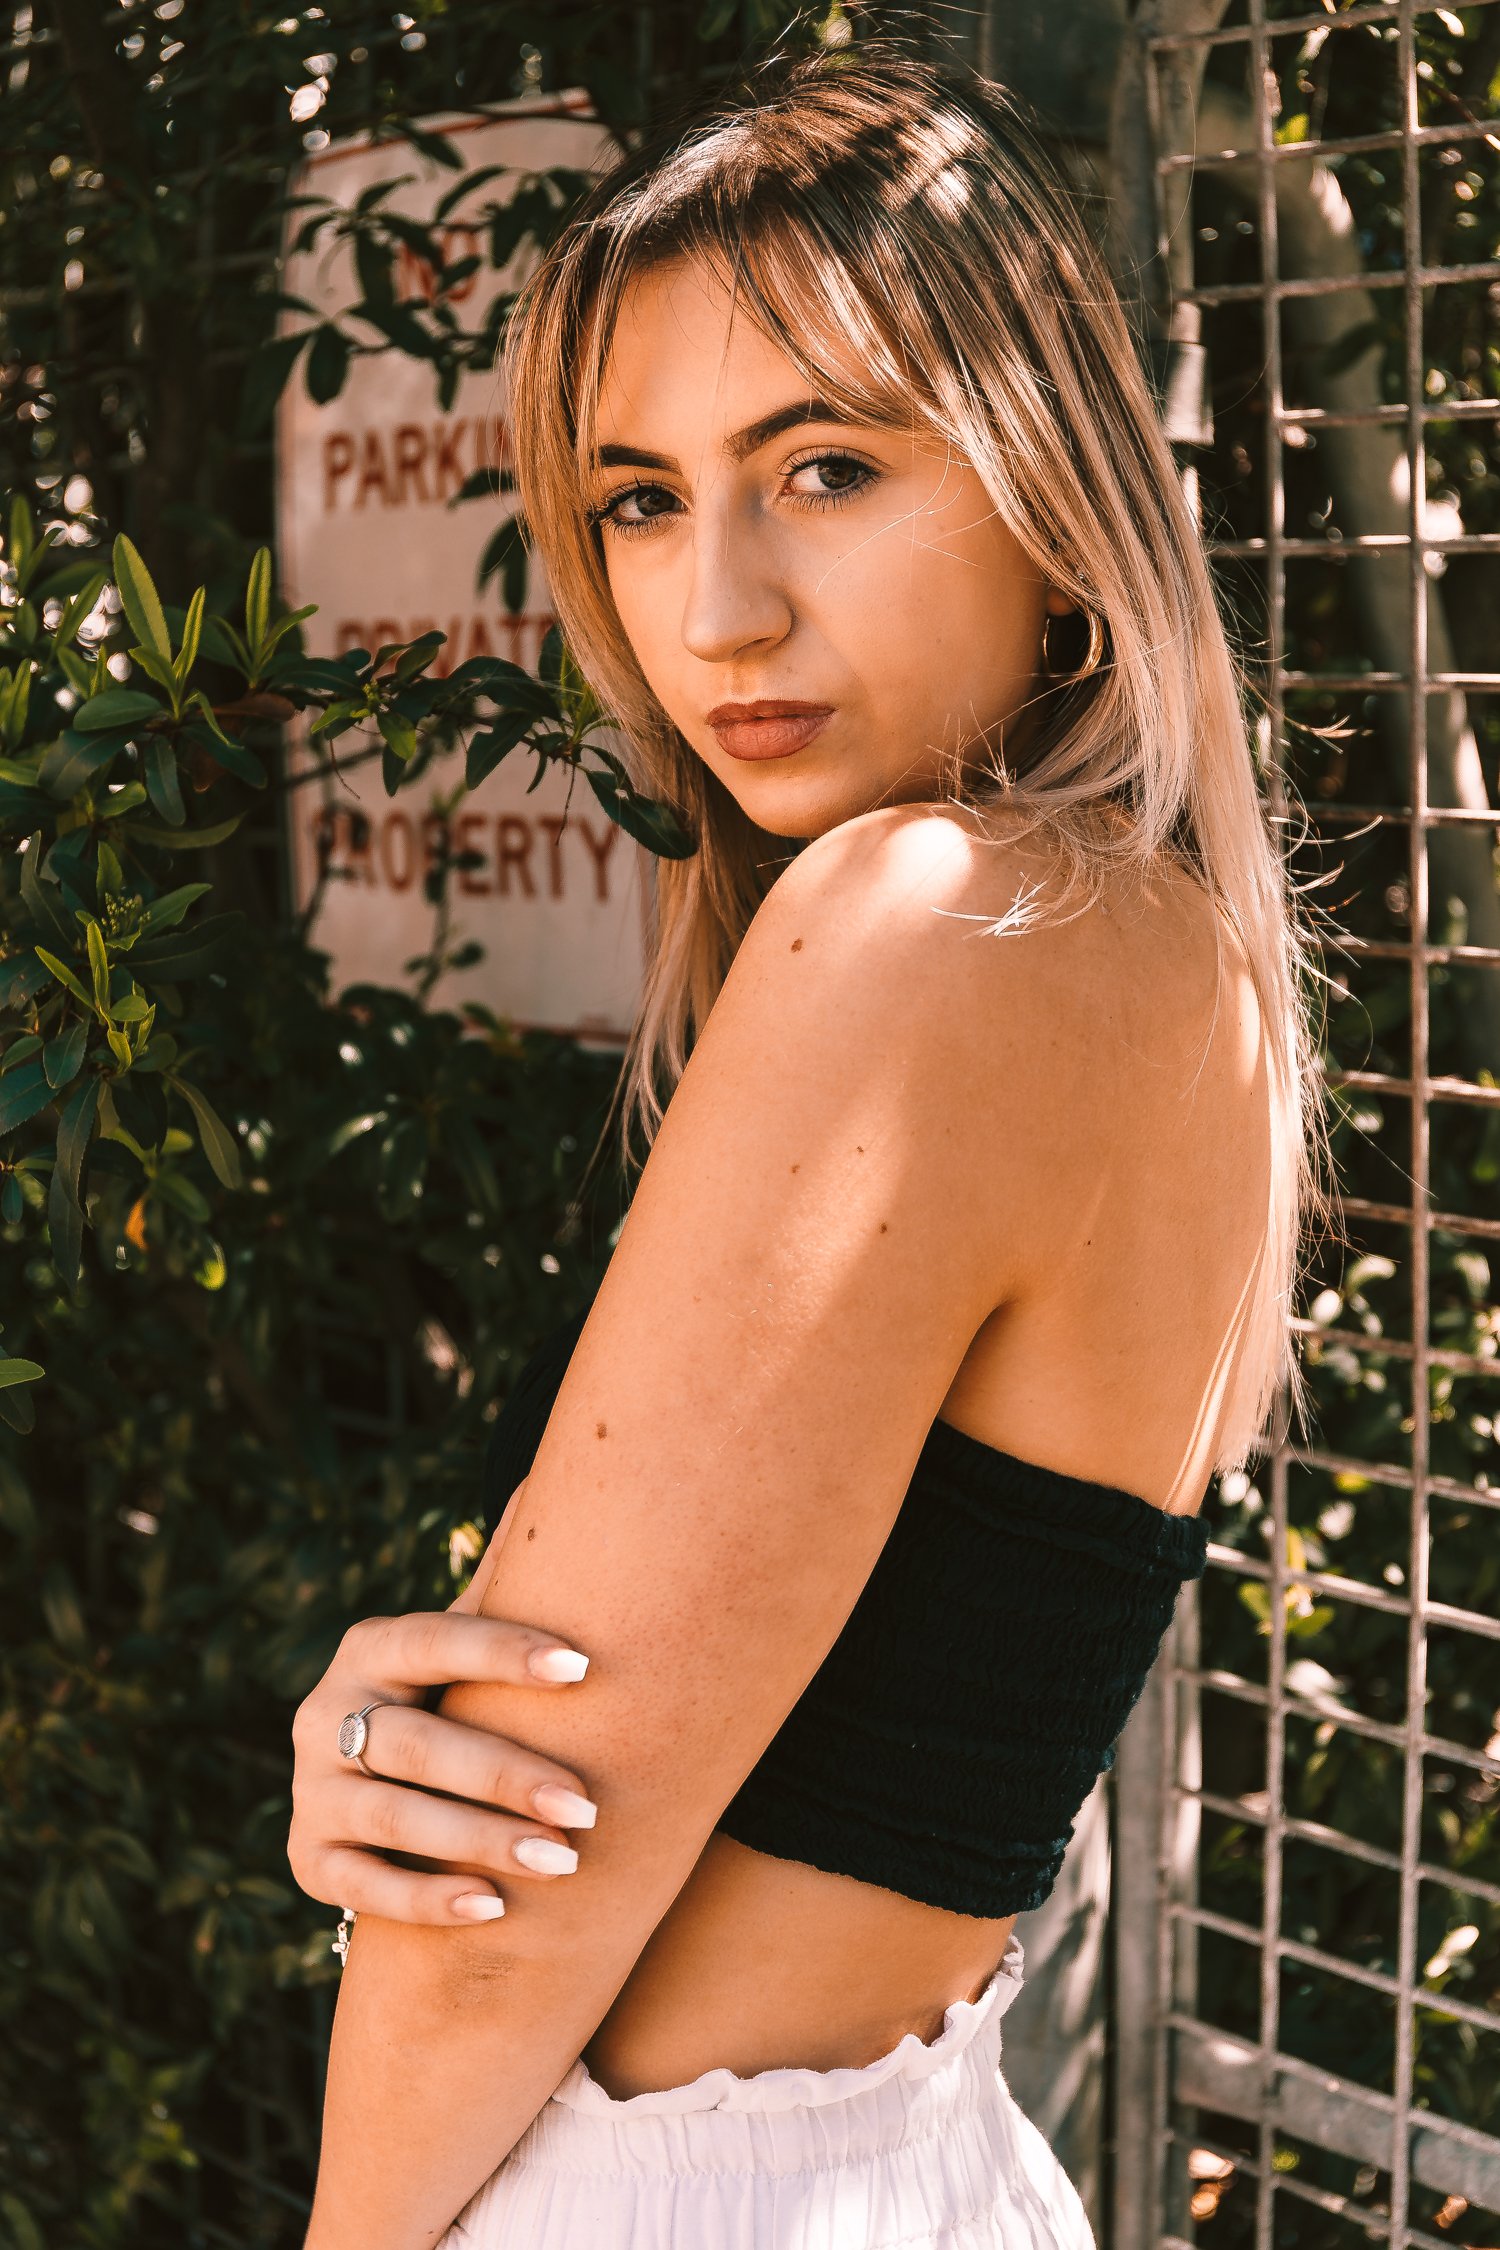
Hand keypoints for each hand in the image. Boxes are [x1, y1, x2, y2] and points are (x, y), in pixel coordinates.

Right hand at [288, 1518, 595, 1925]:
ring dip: (479, 1841)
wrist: (372, 1783)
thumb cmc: (451, 1695)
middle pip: (416, 1743)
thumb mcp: (466, 1634)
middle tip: (589, 1807)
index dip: (504, 1651)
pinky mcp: (306, 1862)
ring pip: (393, 1818)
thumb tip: (572, 1463)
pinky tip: (495, 1909)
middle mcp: (325, 1712)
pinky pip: (361, 1889)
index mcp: (370, 1648)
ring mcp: (310, 1790)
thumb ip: (512, 1569)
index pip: (435, 1640)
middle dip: (505, 1775)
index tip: (585, 1666)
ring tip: (563, 1862)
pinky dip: (427, 1901)